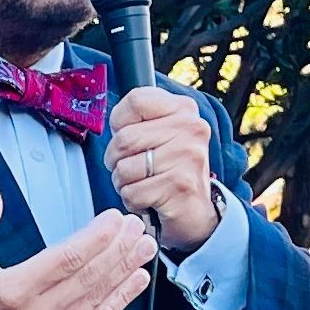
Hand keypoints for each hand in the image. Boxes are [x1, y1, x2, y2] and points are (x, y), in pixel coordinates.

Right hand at [0, 183, 155, 309]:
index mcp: (12, 291)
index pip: (66, 260)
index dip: (96, 238)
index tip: (114, 218)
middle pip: (89, 277)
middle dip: (118, 249)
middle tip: (137, 226)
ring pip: (99, 298)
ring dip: (125, 270)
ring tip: (144, 246)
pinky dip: (121, 299)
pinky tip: (136, 279)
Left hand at [104, 87, 221, 253]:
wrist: (194, 208)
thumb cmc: (168, 168)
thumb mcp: (159, 132)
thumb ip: (138, 117)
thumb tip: (115, 116)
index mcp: (183, 110)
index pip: (135, 101)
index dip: (119, 122)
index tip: (129, 135)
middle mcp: (191, 128)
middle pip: (123, 138)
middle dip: (115, 159)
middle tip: (132, 167)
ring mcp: (188, 157)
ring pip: (124, 168)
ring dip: (123, 182)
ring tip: (142, 182)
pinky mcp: (180, 186)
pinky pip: (131, 193)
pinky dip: (132, 200)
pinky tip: (149, 198)